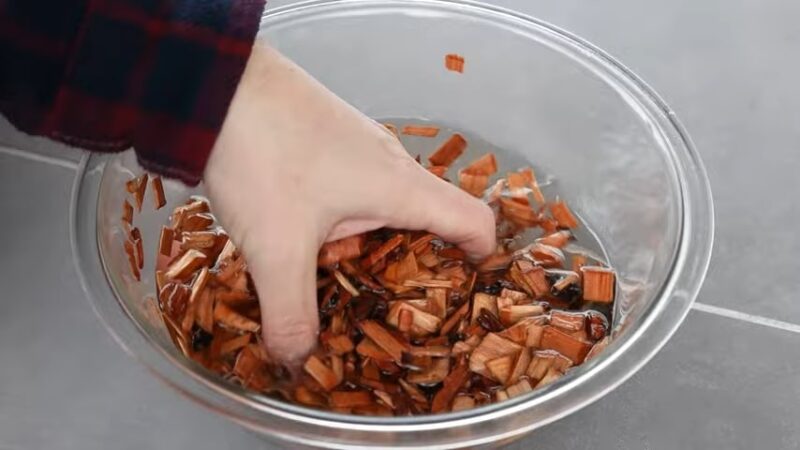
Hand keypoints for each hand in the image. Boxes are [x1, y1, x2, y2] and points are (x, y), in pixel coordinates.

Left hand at [204, 43, 495, 362]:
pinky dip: (337, 213)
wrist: (212, 80)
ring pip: (380, 201)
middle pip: (424, 217)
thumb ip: (292, 314)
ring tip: (325, 267)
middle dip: (406, 262)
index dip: (480, 254)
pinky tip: (295, 228)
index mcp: (400, 188)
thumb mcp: (277, 250)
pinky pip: (350, 183)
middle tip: (378, 297)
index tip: (469, 282)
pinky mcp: (325, 134)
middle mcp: (388, 161)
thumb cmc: (262, 156)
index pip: (472, 219)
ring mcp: (356, 143)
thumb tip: (297, 361)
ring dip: (363, 239)